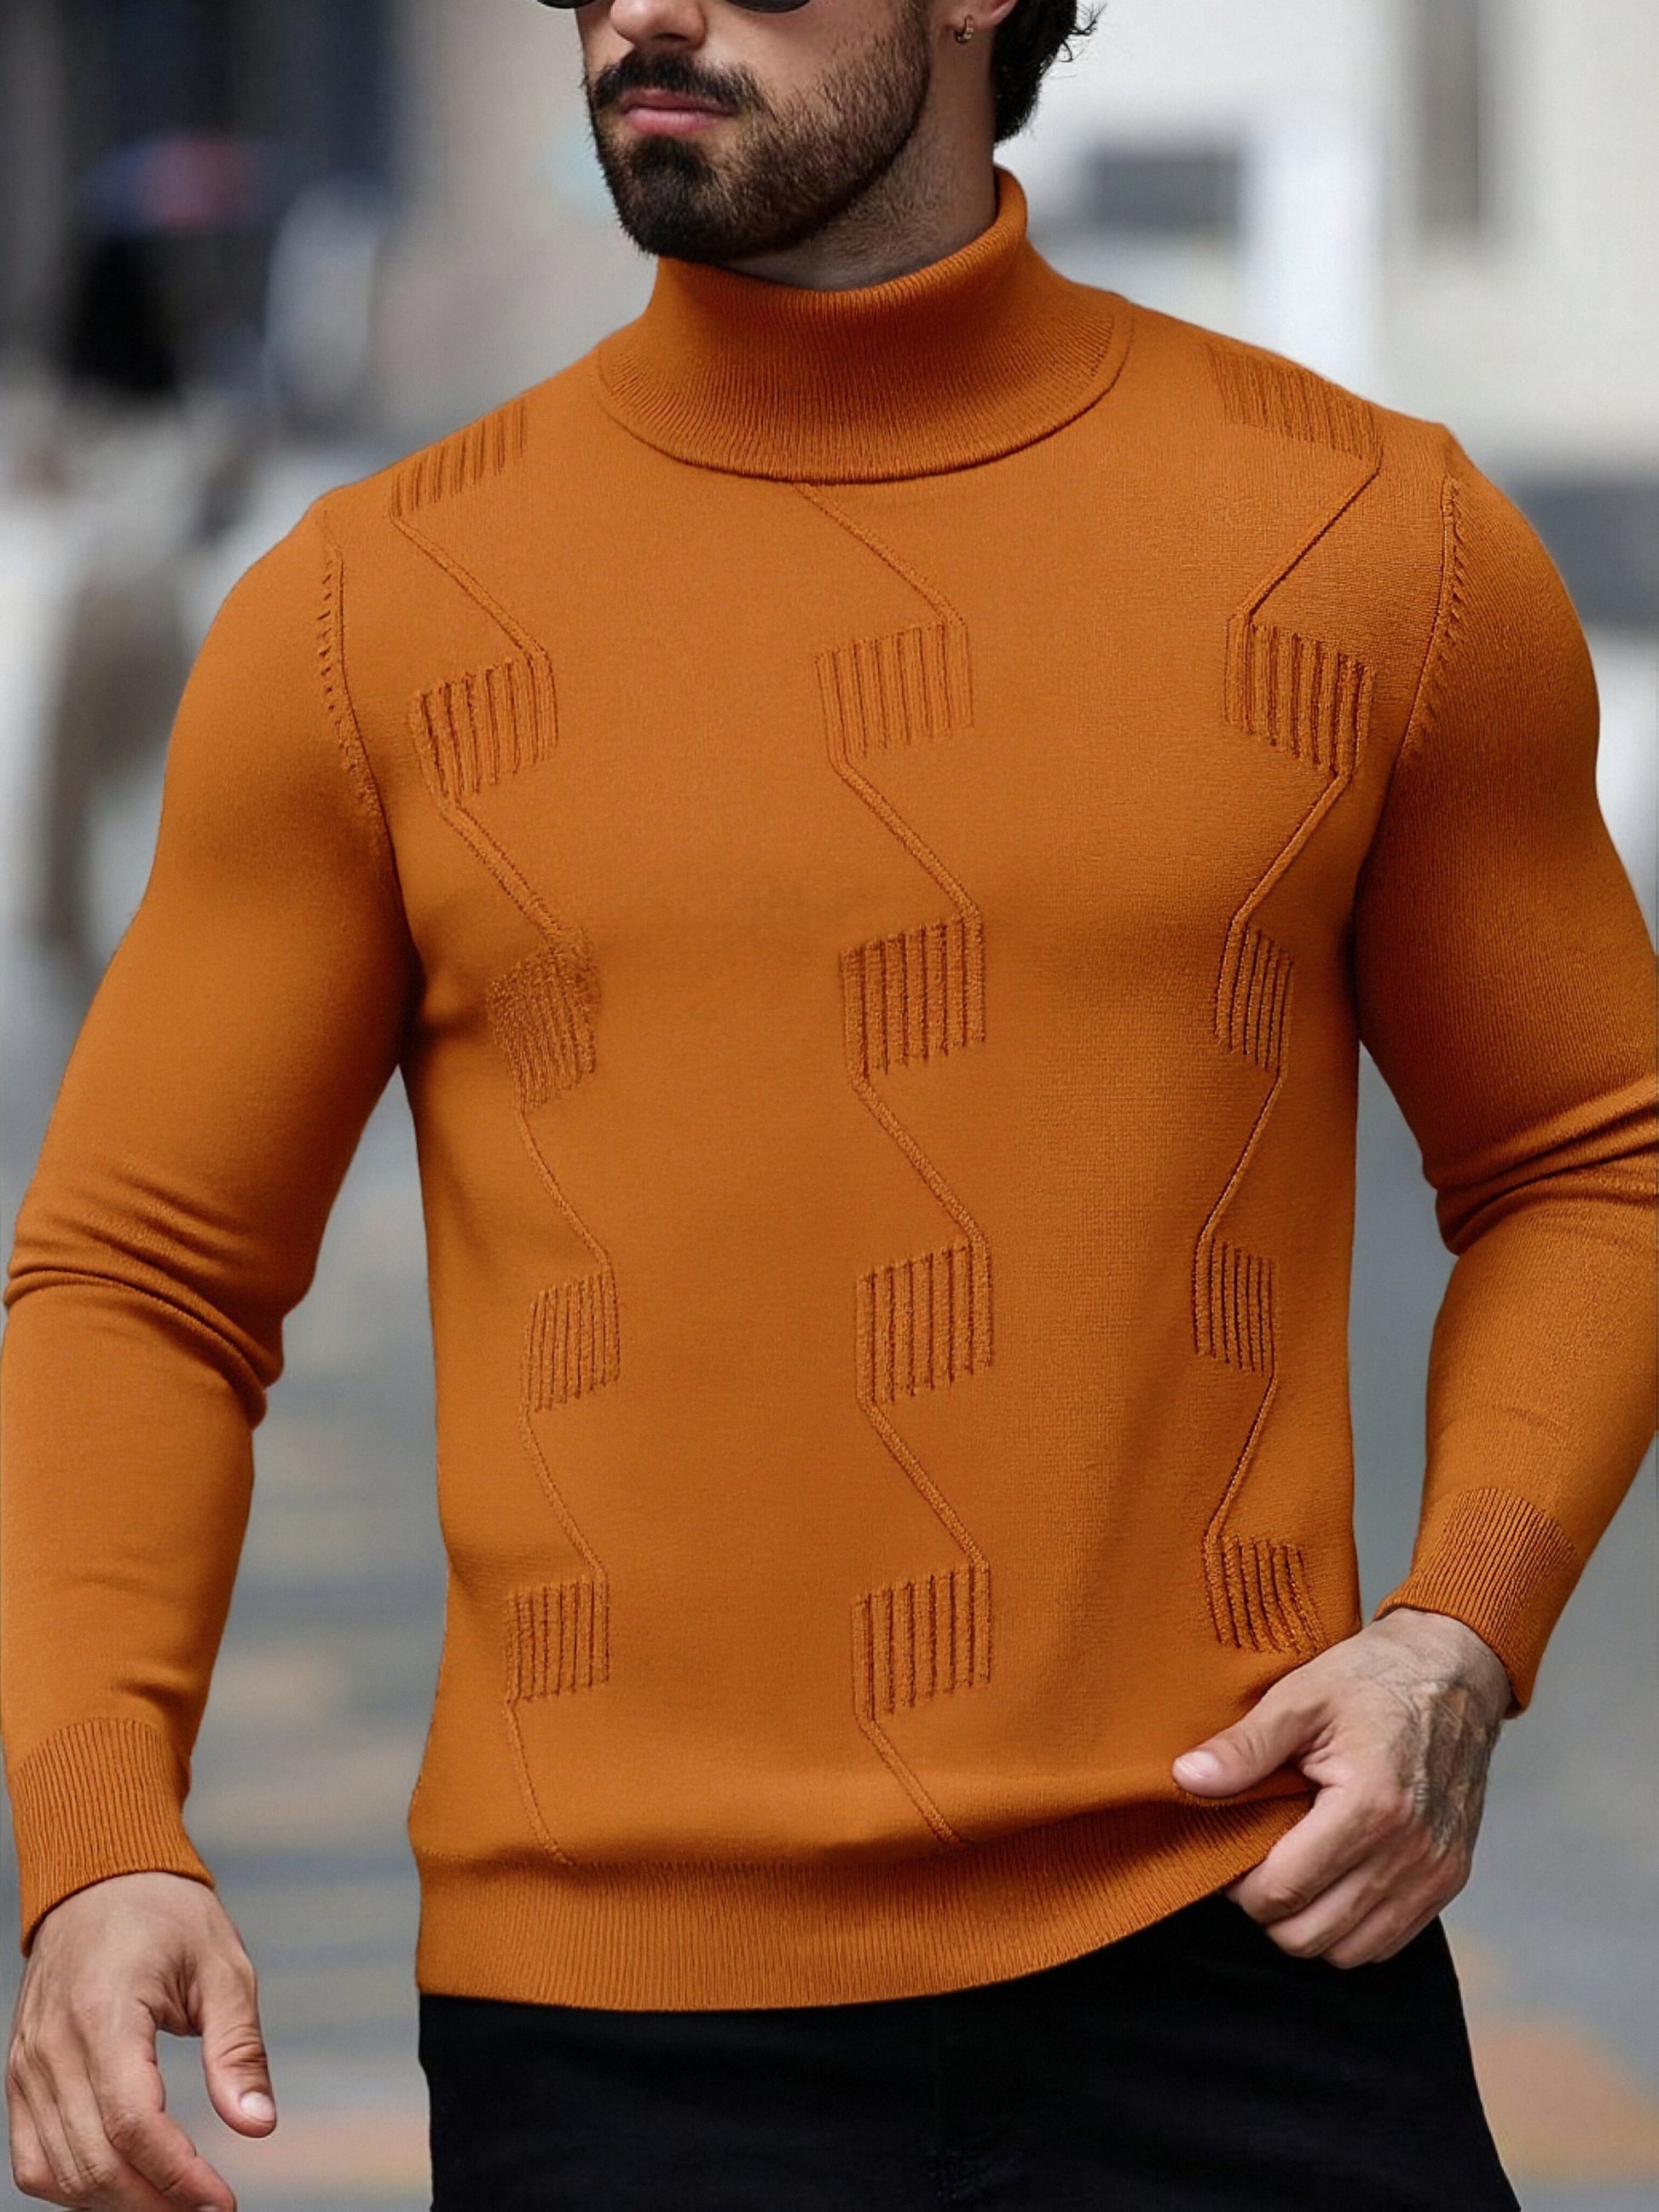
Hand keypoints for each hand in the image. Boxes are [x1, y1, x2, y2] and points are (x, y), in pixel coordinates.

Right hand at [7, 1871, 274, 2209]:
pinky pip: (30, 2156)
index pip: (133, 2123)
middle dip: (152, 2203)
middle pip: (92, 2161)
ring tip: (172, 2205)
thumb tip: (257, 2125)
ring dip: (113, 2203)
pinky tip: (121, 2186)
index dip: (178, 2177)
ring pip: (56, 2171)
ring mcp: (27, 2065)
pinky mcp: (19, 2074)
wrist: (99, 1876)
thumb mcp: (223, 1967)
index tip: (221, 2203)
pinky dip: (72, 2185)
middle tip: (206, 2210)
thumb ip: (238, 2049)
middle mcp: (53, 2048)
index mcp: (104, 2015)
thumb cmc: (167, 1915)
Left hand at [1172, 1606, 1510, 1967]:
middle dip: (1268, 1910)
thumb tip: (1187, 1779)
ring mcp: (1435, 1872)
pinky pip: (1388, 1943)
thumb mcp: (1300, 1696)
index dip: (1239, 1886)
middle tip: (1253, 1866)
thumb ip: (1245, 1746)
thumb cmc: (1373, 1679)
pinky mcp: (1449, 1879)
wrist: (1453, 1671)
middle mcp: (1409, 1852)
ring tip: (1290, 1873)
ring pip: (1349, 1952)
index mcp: (1370, 1806)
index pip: (1283, 1890)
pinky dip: (1350, 1929)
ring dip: (1309, 1925)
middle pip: (1311, 1935)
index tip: (1227, 1855)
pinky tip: (1331, 1882)